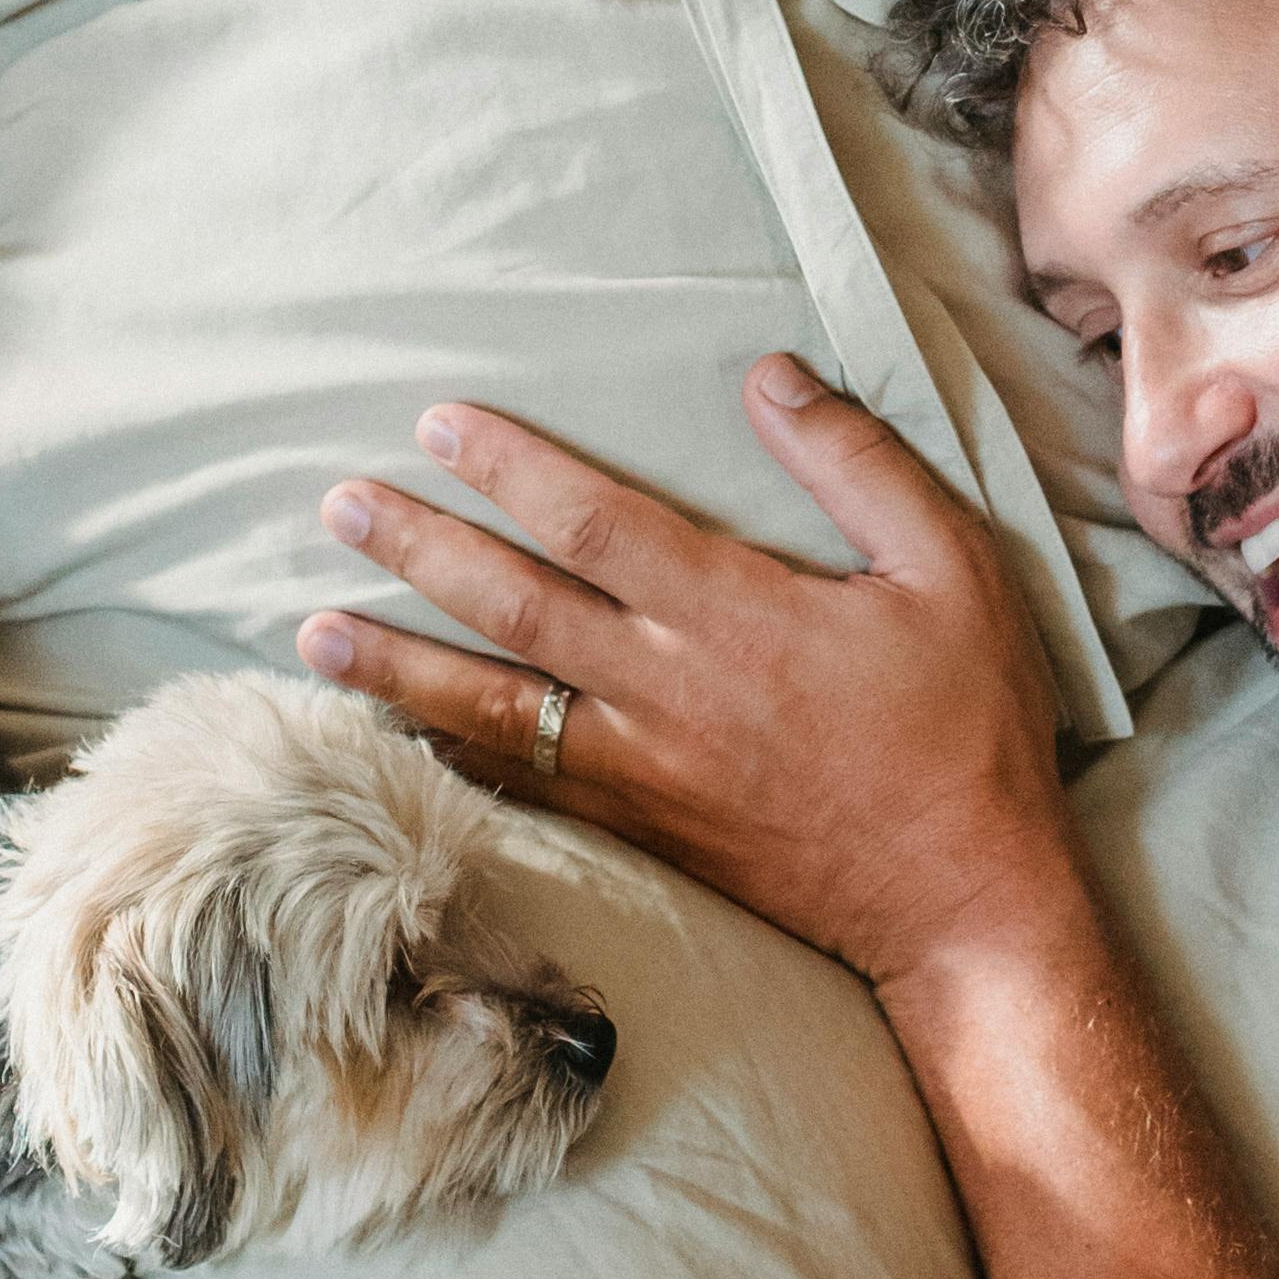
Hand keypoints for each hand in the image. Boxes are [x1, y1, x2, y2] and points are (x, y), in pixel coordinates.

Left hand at [297, 362, 1086, 994]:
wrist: (962, 902)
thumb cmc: (966, 727)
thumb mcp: (951, 570)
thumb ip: (856, 464)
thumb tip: (770, 376)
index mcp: (737, 613)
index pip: (594, 520)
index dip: (510, 467)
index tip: (437, 424)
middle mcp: (670, 692)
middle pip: (514, 606)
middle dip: (419, 551)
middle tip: (338, 506)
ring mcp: (647, 771)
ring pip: (494, 710)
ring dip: (398, 668)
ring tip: (312, 636)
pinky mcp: (646, 833)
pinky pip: (526, 791)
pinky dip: (451, 762)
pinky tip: (396, 742)